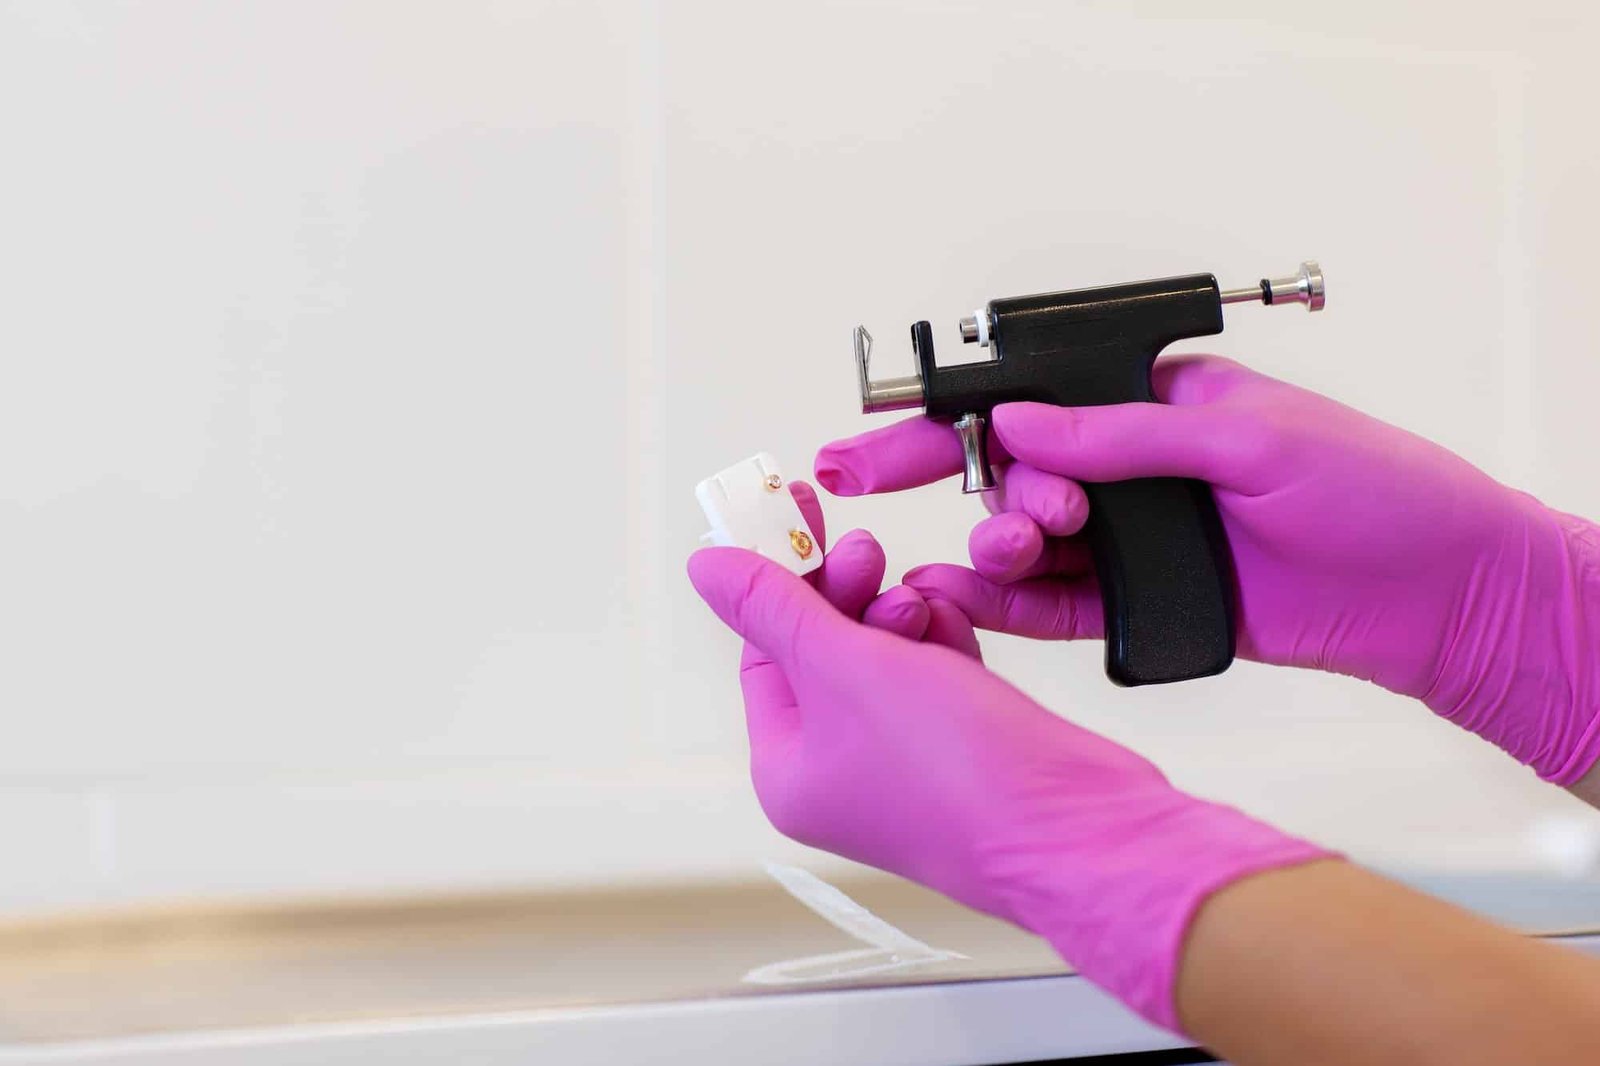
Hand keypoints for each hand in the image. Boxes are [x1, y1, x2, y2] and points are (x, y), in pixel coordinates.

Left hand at [686, 486, 1327, 1029]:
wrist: (1077, 828)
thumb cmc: (956, 773)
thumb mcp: (842, 666)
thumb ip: (774, 607)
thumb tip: (708, 567)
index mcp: (789, 769)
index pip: (763, 651)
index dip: (776, 577)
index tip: (791, 513)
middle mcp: (840, 771)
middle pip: (823, 649)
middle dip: (846, 593)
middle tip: (862, 547)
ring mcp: (905, 760)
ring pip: (884, 654)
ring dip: (900, 613)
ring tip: (921, 604)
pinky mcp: (965, 744)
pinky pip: (936, 671)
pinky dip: (943, 639)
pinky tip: (955, 625)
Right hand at [815, 355, 1599, 783]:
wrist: (1437, 592)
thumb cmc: (1373, 487)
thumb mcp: (1251, 437)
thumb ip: (1125, 435)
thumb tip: (1021, 424)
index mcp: (1153, 403)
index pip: (1031, 399)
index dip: (948, 414)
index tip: (877, 433)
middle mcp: (1132, 466)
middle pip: (1007, 466)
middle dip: (934, 470)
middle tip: (865, 479)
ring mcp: (1134, 536)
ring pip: (1026, 536)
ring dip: (992, 536)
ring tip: (1010, 540)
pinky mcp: (1143, 600)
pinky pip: (1056, 603)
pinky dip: (1007, 600)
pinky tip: (969, 593)